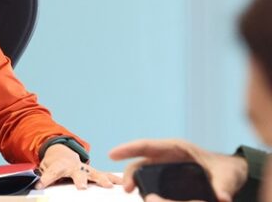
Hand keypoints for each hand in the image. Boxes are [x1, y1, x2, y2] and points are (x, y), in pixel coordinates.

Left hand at [35, 143, 121, 189]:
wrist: (61, 153)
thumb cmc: (54, 165)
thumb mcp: (45, 170)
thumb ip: (43, 178)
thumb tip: (36, 187)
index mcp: (58, 166)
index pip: (51, 172)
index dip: (46, 179)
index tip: (40, 185)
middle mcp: (73, 166)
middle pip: (77, 173)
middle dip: (80, 180)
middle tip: (82, 187)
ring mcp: (84, 168)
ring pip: (94, 173)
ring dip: (101, 179)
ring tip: (107, 186)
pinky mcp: (93, 171)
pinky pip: (105, 175)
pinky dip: (113, 179)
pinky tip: (121, 183)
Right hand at [108, 138, 247, 201]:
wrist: (231, 172)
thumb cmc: (227, 169)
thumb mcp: (226, 177)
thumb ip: (223, 187)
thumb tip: (221, 198)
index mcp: (177, 148)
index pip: (148, 146)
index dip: (128, 148)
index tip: (112, 154)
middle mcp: (167, 155)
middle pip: (141, 160)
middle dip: (131, 172)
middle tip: (128, 189)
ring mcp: (165, 165)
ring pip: (143, 170)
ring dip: (135, 180)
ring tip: (131, 192)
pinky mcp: (166, 175)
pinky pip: (149, 178)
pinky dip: (142, 185)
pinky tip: (140, 194)